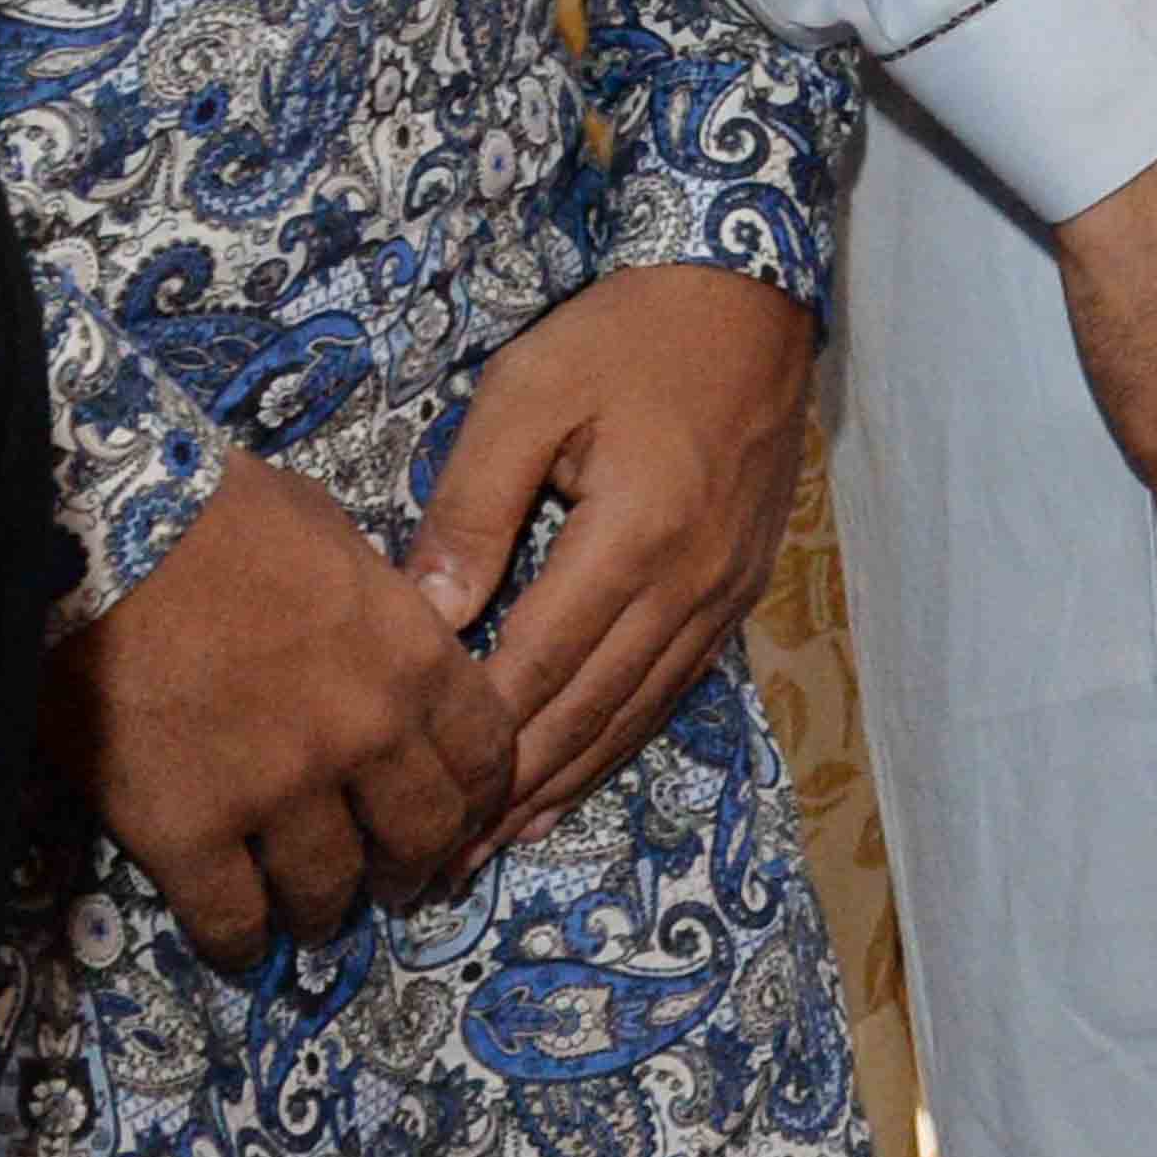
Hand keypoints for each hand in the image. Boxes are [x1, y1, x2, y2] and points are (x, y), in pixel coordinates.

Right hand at [44, 451, 508, 962]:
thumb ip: (388, 610)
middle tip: (397, 881)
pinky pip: (230, 916)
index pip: (485, 753)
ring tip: (314, 916)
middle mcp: (366, 735)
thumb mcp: (341, 545)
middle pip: (423, 832)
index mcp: (415, 659)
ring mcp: (279, 790)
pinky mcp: (188, 830)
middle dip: (415, 865)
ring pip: (331, 886)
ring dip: (327, 909)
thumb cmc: (222, 518)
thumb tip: (405, 643)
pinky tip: (239, 945)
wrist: (105, 539)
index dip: (477, 795)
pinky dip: (240, 941)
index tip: (460, 813)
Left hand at [403, 266, 812, 841]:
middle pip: (587, 710)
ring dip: (560, 783)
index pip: (539, 665)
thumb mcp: (525, 398)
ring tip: (491, 844)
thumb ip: (472, 509)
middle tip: (434, 859)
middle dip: (508, 791)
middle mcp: (690, 582)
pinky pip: (672, 686)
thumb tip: (424, 622)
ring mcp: (723, 590)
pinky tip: (573, 778)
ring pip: (633, 712)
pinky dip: (616, 743)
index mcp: (635, 535)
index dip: (474, 741)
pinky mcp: (738, 585)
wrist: (749, 297)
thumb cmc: (625, 334)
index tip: (407, 797)